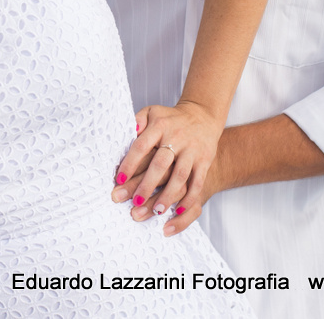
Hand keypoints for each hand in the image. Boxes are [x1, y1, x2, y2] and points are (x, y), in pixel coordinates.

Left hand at [111, 101, 221, 234]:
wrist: (202, 116)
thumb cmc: (170, 119)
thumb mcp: (152, 113)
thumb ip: (137, 121)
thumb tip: (128, 132)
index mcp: (159, 126)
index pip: (141, 146)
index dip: (130, 163)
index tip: (119, 180)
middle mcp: (176, 138)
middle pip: (160, 164)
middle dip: (147, 185)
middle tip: (135, 202)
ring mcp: (192, 150)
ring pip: (179, 176)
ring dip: (168, 195)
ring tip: (156, 211)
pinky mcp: (204, 160)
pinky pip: (197, 181)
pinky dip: (189, 198)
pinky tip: (178, 211)